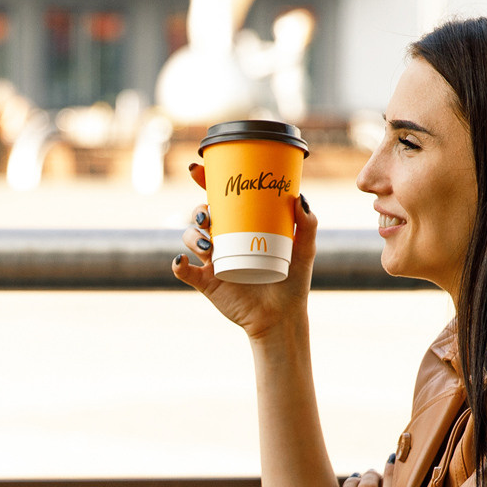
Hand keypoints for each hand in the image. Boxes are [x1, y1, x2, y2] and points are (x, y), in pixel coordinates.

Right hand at [170, 163, 318, 342]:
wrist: (282, 317)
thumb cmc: (293, 281)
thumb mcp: (304, 250)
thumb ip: (307, 224)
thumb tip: (298, 198)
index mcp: (242, 226)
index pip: (220, 198)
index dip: (205, 180)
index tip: (198, 169)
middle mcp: (224, 239)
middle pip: (201, 216)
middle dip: (198, 210)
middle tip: (208, 217)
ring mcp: (212, 261)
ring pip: (190, 238)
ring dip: (192, 237)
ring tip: (208, 247)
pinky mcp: (206, 283)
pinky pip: (184, 271)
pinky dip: (178, 265)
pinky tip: (182, 262)